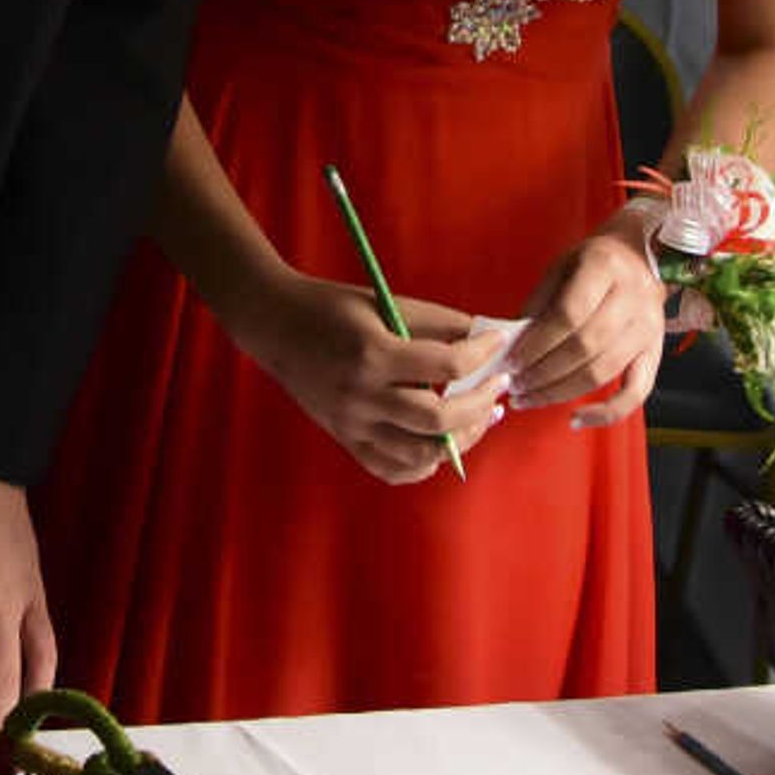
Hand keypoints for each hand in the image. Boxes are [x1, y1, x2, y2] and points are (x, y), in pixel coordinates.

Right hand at [234, 271, 510, 484]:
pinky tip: (442, 443)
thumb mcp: (386, 304)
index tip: (498, 344)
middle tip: (498, 388)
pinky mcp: (345, 440)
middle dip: (480, 406)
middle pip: (438, 421)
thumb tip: (486, 339)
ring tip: (481, 417)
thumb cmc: (333, 309)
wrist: (276, 327)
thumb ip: (438, 323)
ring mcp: (351, 425)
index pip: (446, 364)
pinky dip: (424, 464)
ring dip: (462, 439)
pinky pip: (393, 470)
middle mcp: (361, 397)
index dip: (482, 355)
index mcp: (373, 354)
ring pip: (421, 455)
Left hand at [497, 204, 673, 427]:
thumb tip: (510, 345)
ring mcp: (648, 328)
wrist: (642, 258)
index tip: (510, 361)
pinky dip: (607, 413)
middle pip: (585, 347)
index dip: (536, 343)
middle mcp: (633, 298)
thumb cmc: (594, 263)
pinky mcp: (656, 353)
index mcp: (605, 267)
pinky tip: (576, 419)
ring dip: (560, 392)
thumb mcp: (561, 267)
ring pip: (603, 372)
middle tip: (514, 384)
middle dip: (542, 373)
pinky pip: (636, 393)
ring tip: (528, 397)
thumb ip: (538, 304)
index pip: (568, 314)